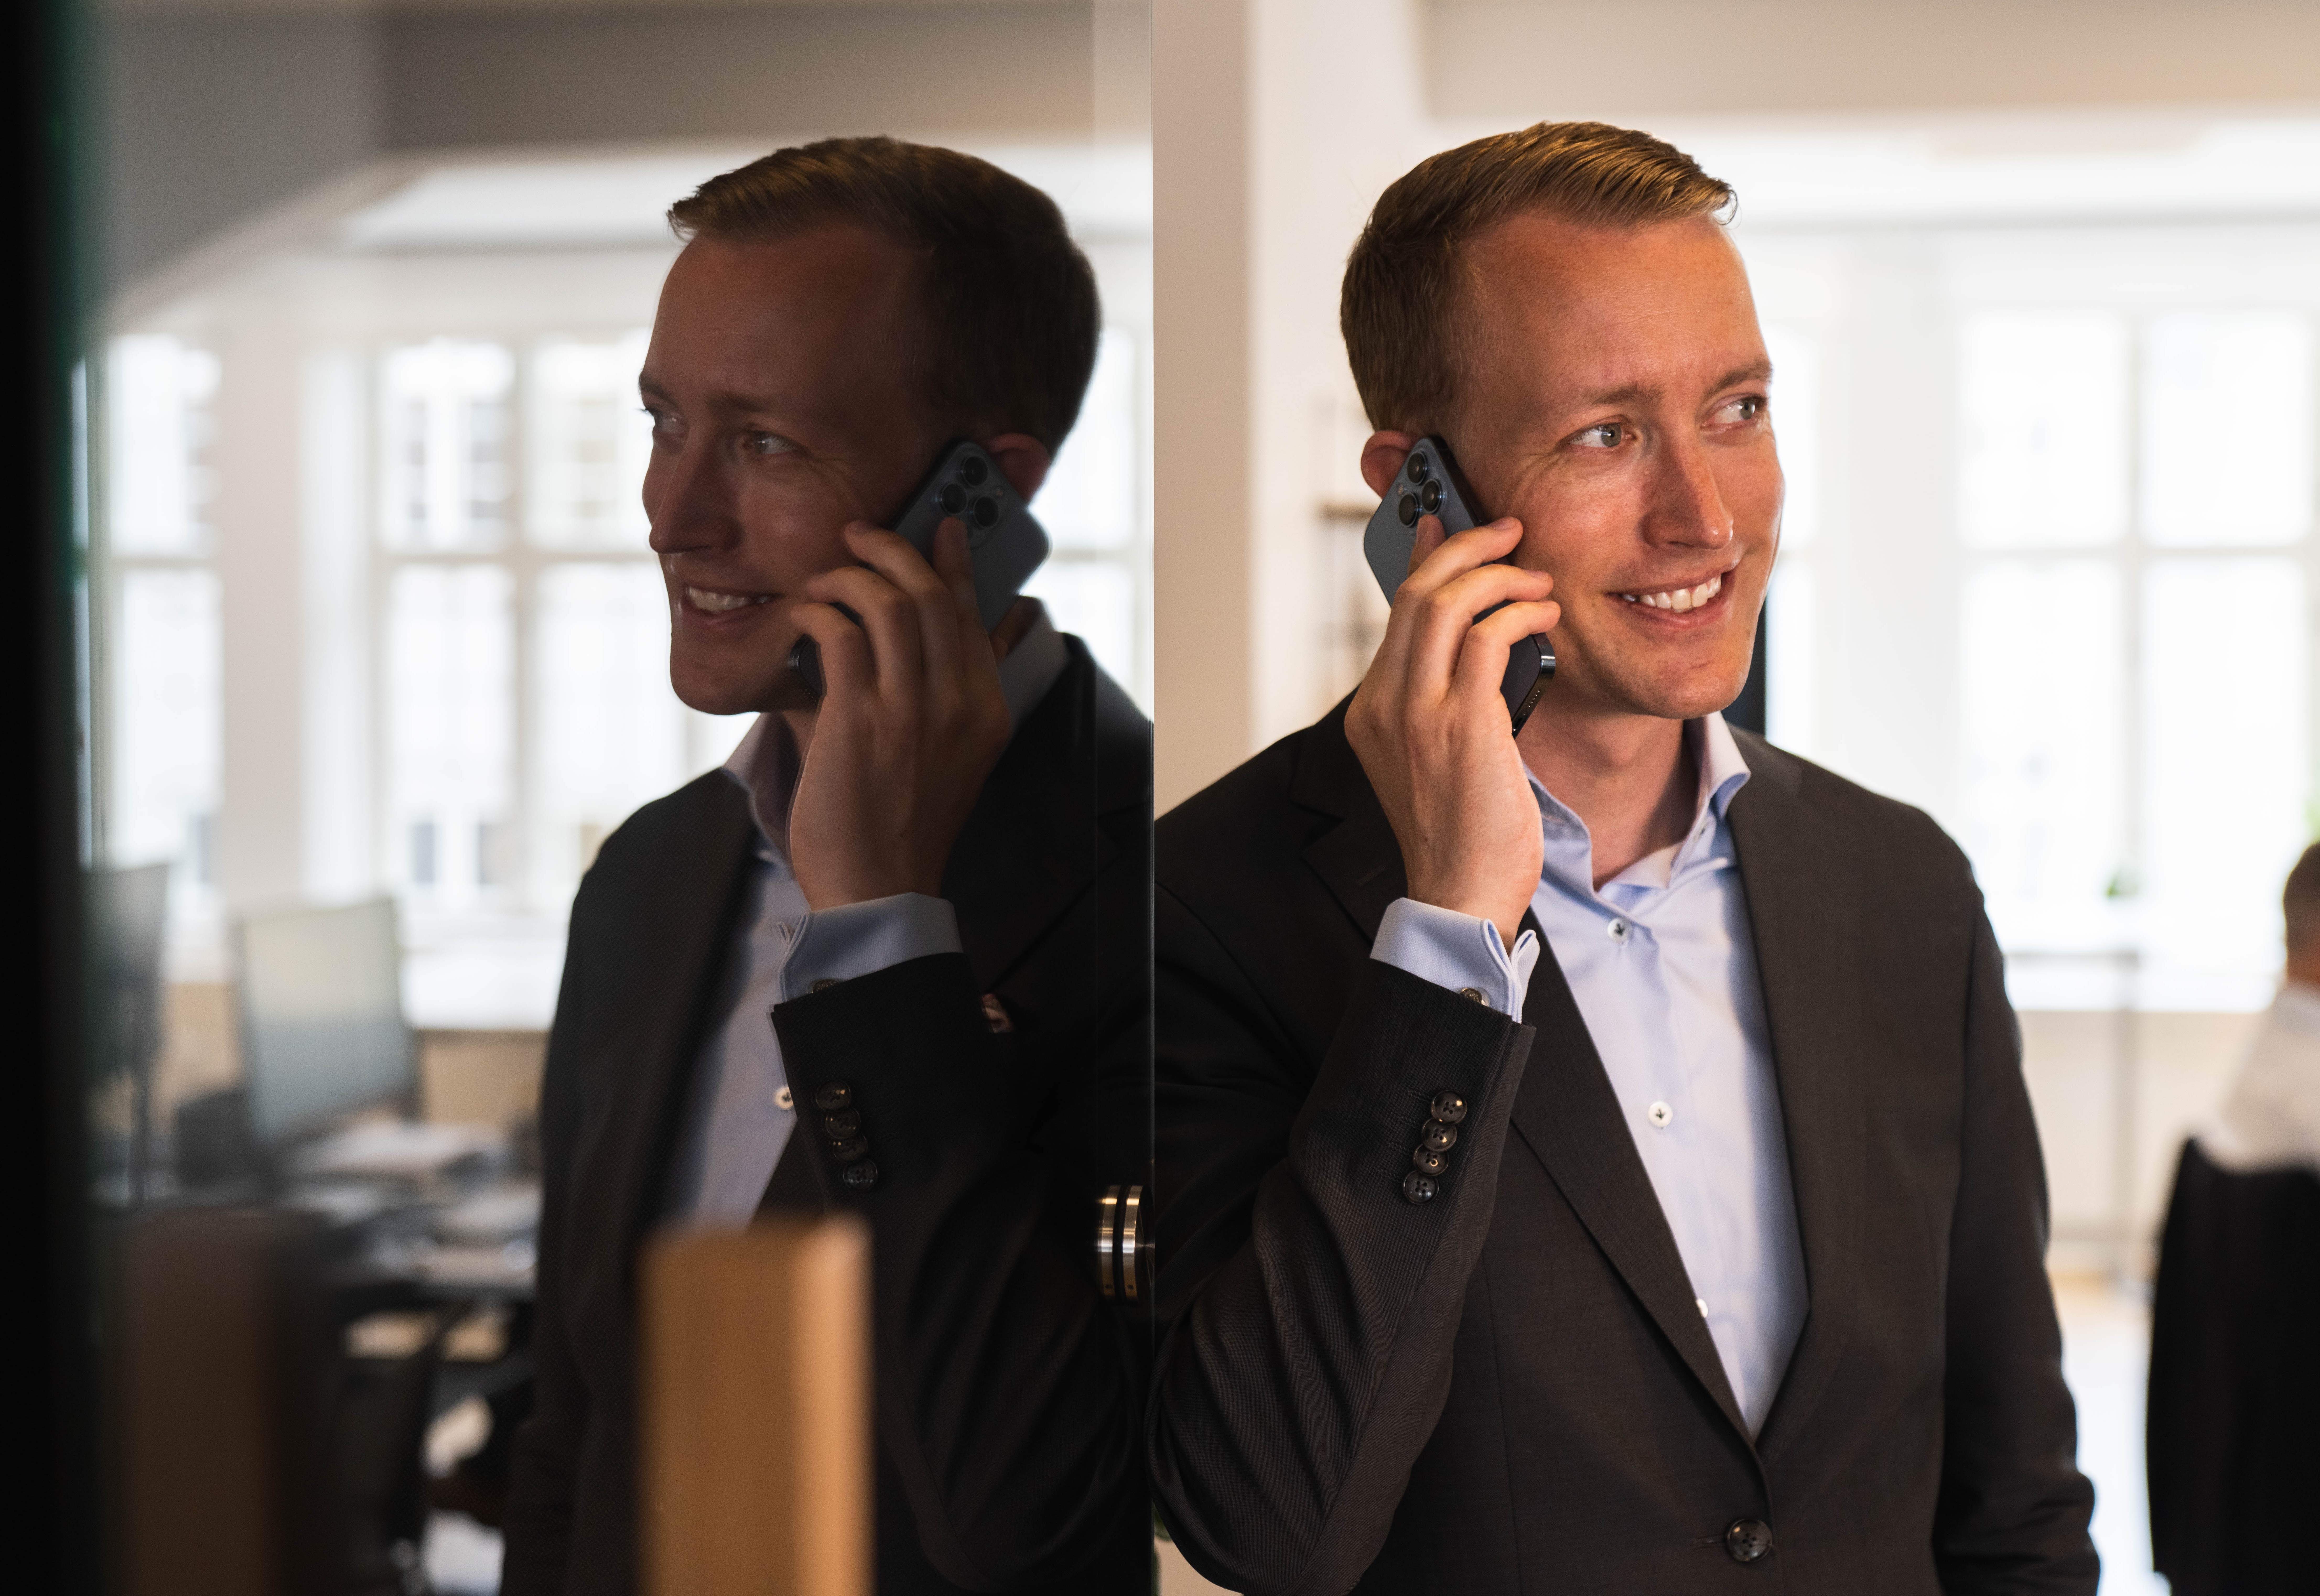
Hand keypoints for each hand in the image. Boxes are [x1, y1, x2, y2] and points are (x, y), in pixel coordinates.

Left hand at [785, 519, 1010, 908]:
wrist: (878, 887)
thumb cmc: (901, 823)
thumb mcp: (946, 757)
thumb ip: (937, 698)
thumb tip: (901, 642)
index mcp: (986, 711)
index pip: (975, 615)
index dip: (955, 564)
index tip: (938, 527)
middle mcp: (958, 703)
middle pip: (934, 595)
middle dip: (895, 549)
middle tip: (862, 534)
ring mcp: (911, 709)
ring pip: (890, 603)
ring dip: (850, 576)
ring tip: (825, 579)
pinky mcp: (859, 718)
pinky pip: (839, 634)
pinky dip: (818, 612)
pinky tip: (804, 616)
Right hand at [1344, 516, 1558, 948]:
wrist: (1460, 894)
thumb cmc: (1460, 831)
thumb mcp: (1437, 756)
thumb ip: (1444, 699)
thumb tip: (1475, 641)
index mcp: (1371, 712)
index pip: (1396, 614)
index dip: (1424, 559)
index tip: (1448, 525)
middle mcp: (1384, 704)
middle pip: (1415, 593)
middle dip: (1463, 546)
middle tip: (1507, 531)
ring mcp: (1417, 713)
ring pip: (1446, 602)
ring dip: (1498, 574)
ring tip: (1536, 577)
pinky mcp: (1461, 723)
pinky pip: (1488, 637)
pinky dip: (1519, 613)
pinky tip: (1545, 616)